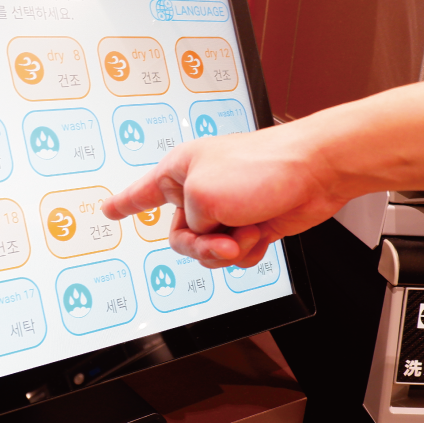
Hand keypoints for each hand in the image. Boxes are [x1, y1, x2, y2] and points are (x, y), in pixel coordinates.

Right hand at [101, 123, 350, 268]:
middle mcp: (201, 190)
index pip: (141, 192)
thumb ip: (190, 225)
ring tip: (249, 229)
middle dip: (202, 246)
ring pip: (209, 251)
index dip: (123, 204)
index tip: (107, 211)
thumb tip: (206, 237)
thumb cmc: (262, 167)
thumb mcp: (202, 198)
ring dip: (230, 249)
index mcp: (180, 171)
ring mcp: (227, 208)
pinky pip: (236, 255)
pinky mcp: (251, 223)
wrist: (315, 172)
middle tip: (222, 242)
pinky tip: (262, 233)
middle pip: (180, 237)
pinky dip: (249, 250)